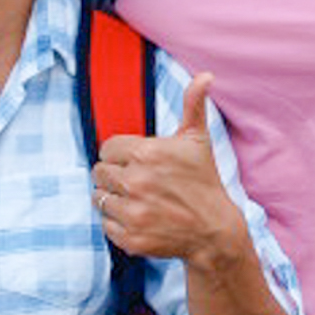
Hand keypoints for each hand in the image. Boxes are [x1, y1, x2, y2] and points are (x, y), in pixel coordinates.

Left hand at [91, 73, 237, 265]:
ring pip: (99, 197)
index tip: (136, 161)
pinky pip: (105, 224)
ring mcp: (133, 212)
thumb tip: (206, 76)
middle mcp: (136, 182)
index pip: (107, 149)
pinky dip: (117, 222)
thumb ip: (194, 104)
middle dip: (115, 175)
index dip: (119, 154)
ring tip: (138, 199)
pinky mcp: (130, 238)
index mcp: (147, 153)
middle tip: (137, 181)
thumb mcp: (198, 139)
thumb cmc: (203, 181)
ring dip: (114, 198)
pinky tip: (139, 217)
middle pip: (99, 172)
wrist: (214, 230)